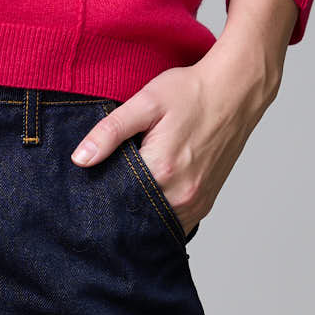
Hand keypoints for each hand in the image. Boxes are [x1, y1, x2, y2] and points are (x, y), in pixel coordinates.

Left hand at [68, 42, 282, 236]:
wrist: (234, 92)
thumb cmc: (191, 93)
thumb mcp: (145, 103)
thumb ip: (110, 132)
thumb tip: (80, 160)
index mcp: (162, 170)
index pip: (116, 197)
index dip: (99, 190)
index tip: (89, 182)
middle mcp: (182, 195)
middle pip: (136, 213)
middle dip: (118, 203)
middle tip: (106, 182)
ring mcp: (197, 202)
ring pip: (156, 222)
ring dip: (139, 210)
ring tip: (128, 185)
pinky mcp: (206, 203)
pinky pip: (175, 220)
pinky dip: (159, 211)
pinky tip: (149, 192)